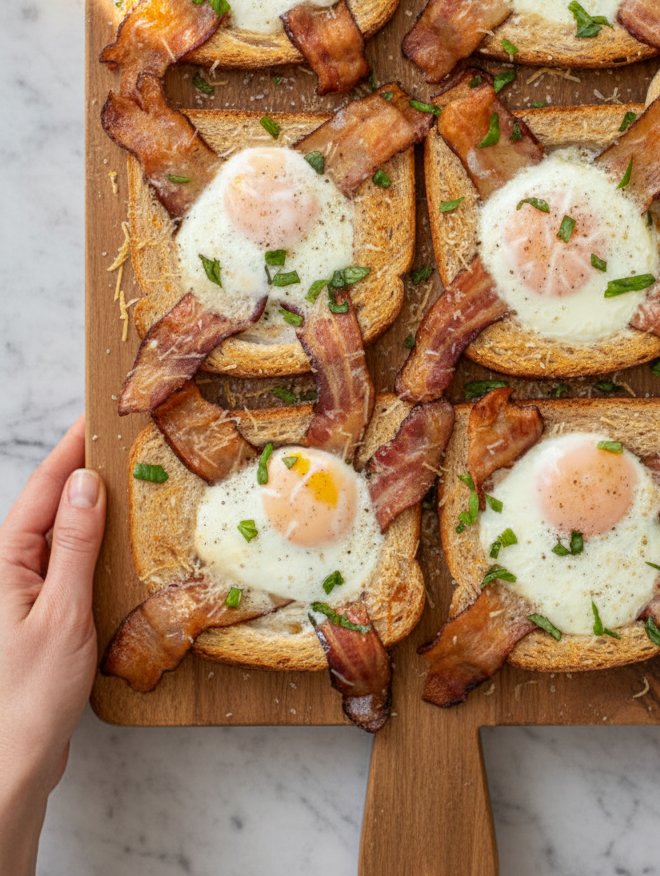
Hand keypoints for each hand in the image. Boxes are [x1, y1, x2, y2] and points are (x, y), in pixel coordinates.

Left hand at [0, 417, 105, 875]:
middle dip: (84, 466)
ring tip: (131, 476)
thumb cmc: (30, 695)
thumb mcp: (62, 613)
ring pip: (62, 532)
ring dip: (93, 505)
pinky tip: (120, 542)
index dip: (72, 446)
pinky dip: (94, 543)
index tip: (98, 413)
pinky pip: (68, 562)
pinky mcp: (41, 614)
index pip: (46, 487)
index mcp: (7, 560)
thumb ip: (74, 546)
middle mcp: (11, 568)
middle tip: (123, 436)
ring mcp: (25, 591)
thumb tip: (87, 484)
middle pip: (52, 502)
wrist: (13, 762)